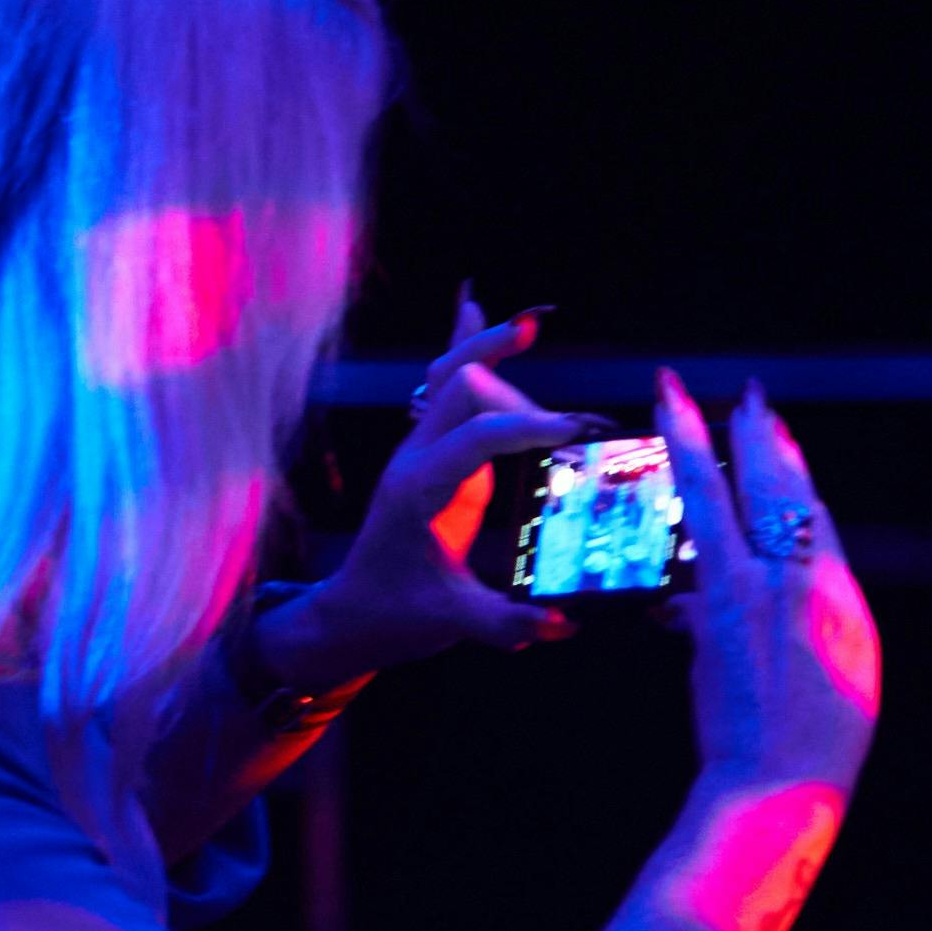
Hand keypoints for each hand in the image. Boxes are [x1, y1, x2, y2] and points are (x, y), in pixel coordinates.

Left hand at [276, 287, 592, 685]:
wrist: (353, 614)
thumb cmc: (396, 615)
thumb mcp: (452, 624)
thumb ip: (506, 624)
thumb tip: (563, 623)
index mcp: (421, 490)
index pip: (477, 434)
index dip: (528, 427)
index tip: (578, 434)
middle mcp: (417, 457)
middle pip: (464, 388)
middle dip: (523, 398)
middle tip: (573, 431)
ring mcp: (422, 450)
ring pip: (450, 374)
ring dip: (490, 350)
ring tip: (532, 326)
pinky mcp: (435, 453)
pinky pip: (443, 386)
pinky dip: (466, 348)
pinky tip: (477, 306)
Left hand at [655, 370, 879, 809]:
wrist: (779, 786)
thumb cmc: (809, 745)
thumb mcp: (832, 677)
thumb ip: (795, 625)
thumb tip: (725, 598)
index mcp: (842, 598)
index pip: (816, 515)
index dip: (796, 469)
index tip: (779, 436)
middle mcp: (808, 582)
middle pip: (783, 490)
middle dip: (761, 435)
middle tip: (746, 393)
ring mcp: (763, 590)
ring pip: (735, 492)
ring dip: (705, 437)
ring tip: (679, 398)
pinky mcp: (721, 604)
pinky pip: (700, 525)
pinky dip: (686, 479)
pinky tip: (663, 449)